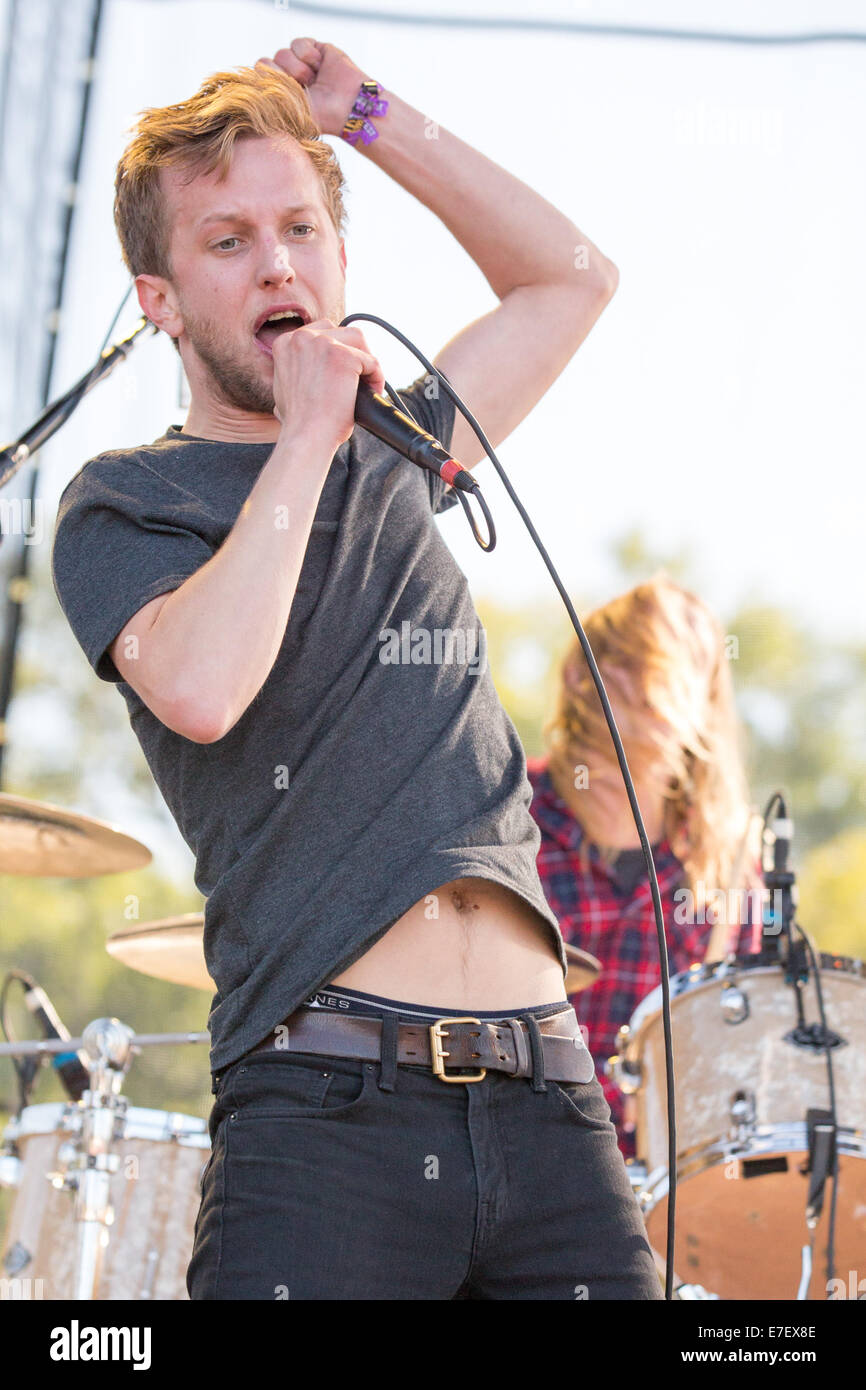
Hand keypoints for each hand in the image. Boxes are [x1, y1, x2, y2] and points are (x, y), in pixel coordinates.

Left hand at [256, 39, 369, 137]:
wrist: (349, 107)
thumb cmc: (321, 117)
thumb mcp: (289, 113)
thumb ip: (267, 99)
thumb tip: (248, 84)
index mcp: (280, 94)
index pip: (258, 77)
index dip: (268, 81)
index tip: (282, 94)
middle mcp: (288, 77)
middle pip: (267, 62)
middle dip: (283, 76)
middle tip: (302, 88)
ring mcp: (301, 63)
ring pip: (282, 52)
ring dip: (298, 68)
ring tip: (314, 79)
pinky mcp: (314, 49)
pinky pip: (297, 43)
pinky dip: (307, 54)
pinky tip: (319, 66)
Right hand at [270, 320, 385, 453]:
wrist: (306, 437)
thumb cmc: (299, 423)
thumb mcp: (286, 387)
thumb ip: (297, 370)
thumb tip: (310, 370)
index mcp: (285, 343)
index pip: (321, 332)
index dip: (337, 350)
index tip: (343, 372)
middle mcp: (301, 337)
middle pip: (341, 332)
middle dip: (354, 353)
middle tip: (359, 378)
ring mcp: (322, 344)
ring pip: (358, 340)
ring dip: (366, 360)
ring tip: (368, 385)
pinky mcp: (343, 356)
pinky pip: (372, 361)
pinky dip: (377, 378)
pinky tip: (373, 393)